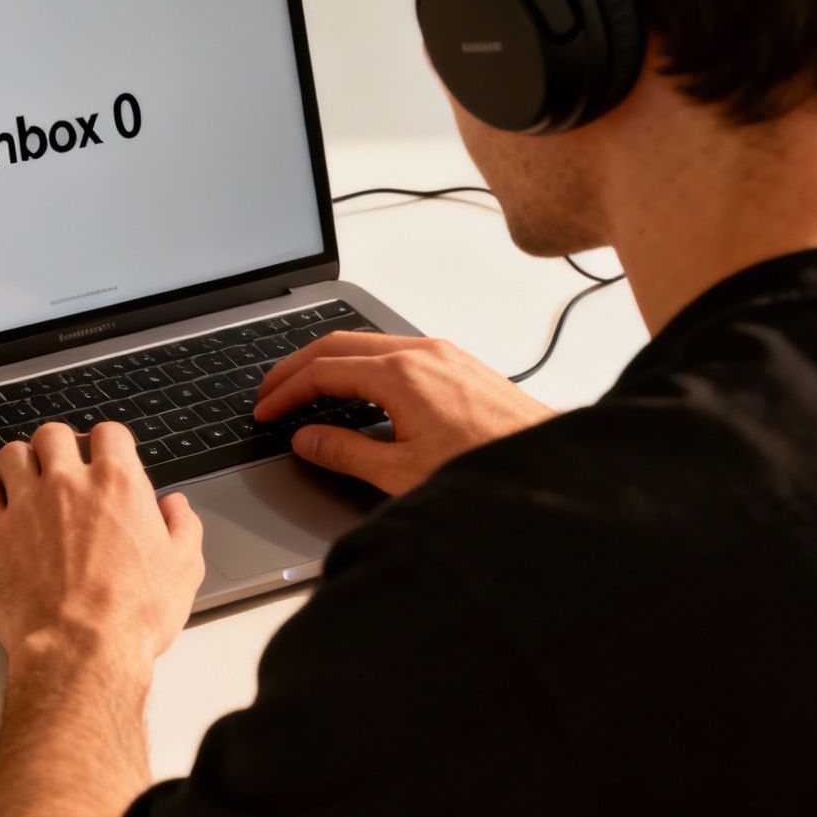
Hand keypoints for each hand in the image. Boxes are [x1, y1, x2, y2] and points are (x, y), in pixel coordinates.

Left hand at [0, 422, 205, 676]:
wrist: (81, 650)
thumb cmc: (131, 616)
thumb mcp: (183, 570)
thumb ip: (183, 527)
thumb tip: (176, 507)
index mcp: (117, 484)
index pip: (109, 433)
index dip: (108, 443)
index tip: (105, 456)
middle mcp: (68, 484)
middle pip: (53, 435)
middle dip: (58, 447)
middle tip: (61, 468)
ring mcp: (27, 504)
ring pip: (12, 454)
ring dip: (20, 463)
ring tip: (25, 482)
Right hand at [255, 332, 552, 494]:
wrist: (551, 468)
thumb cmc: (485, 469)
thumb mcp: (400, 472)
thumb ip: (344, 452)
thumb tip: (306, 440)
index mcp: (401, 375)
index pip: (323, 371)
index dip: (285, 391)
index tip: (265, 411)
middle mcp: (422, 353)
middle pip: (339, 344)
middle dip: (298, 367)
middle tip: (271, 392)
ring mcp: (443, 354)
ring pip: (369, 344)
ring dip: (331, 363)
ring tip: (306, 390)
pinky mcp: (460, 365)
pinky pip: (397, 352)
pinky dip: (363, 366)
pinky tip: (358, 392)